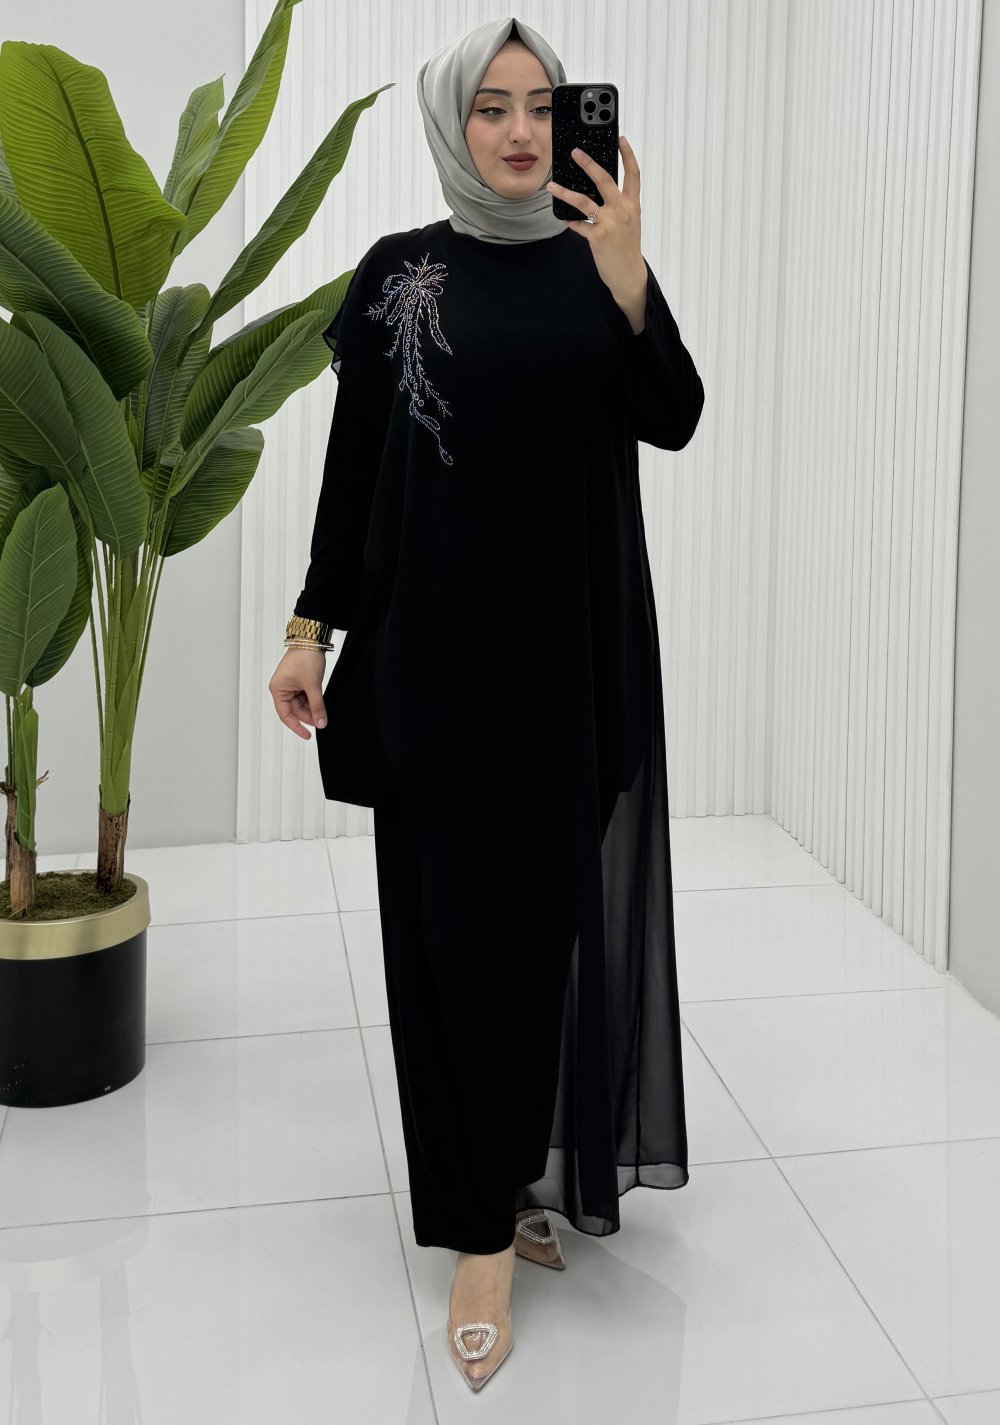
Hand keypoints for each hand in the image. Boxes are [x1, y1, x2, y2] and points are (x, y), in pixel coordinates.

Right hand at [269, 647, 327, 739]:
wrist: (311, 640)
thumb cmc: (305, 658)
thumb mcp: (313, 686)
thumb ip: (317, 706)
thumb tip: (321, 723)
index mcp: (278, 689)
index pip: (286, 715)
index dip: (297, 727)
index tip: (308, 735)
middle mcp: (282, 688)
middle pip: (295, 710)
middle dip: (308, 716)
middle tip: (322, 722)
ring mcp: (291, 685)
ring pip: (301, 704)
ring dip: (312, 709)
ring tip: (323, 714)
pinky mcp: (299, 681)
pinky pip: (305, 696)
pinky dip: (313, 701)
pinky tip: (321, 705)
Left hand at [546, 135, 645, 309]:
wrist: (629, 275)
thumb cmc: (627, 247)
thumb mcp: (629, 222)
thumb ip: (618, 205)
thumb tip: (599, 191)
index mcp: (632, 205)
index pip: (633, 174)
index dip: (628, 155)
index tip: (620, 139)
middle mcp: (622, 211)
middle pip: (605, 179)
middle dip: (589, 163)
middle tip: (576, 152)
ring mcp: (609, 224)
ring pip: (584, 201)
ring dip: (565, 192)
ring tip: (552, 186)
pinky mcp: (597, 238)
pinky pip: (578, 225)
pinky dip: (569, 220)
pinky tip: (562, 216)